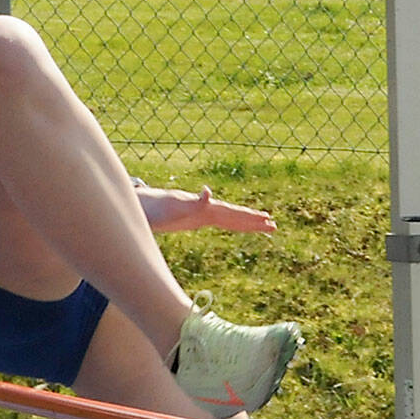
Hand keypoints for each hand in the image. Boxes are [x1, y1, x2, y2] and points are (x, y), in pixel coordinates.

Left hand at [137, 184, 275, 234]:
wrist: (145, 206)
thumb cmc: (157, 209)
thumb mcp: (172, 209)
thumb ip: (191, 203)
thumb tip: (208, 191)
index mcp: (204, 208)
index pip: (230, 212)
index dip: (245, 216)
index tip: (263, 218)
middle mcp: (207, 208)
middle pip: (235, 215)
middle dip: (254, 221)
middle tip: (274, 225)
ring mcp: (204, 213)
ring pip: (232, 219)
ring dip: (249, 224)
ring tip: (268, 227)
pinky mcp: (200, 219)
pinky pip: (223, 224)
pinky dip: (235, 226)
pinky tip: (244, 227)